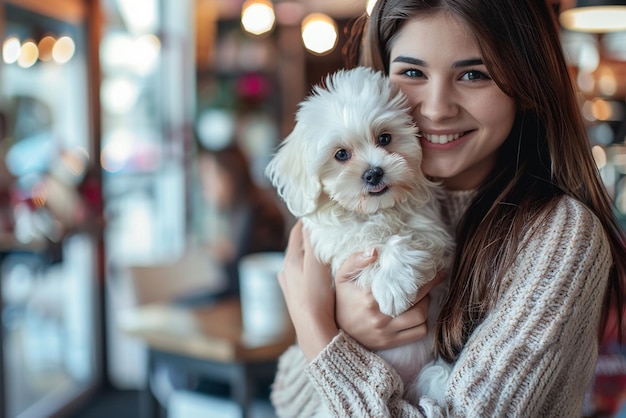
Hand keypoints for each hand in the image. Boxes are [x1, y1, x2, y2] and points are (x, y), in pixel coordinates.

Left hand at [277, 220, 338, 359]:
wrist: (313, 330)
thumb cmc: (314, 298)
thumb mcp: (316, 266)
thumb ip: (316, 244)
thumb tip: (315, 221)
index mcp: (290, 259)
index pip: (299, 230)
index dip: (310, 219)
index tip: (324, 211)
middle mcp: (287, 269)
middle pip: (300, 243)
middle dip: (312, 232)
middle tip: (330, 224)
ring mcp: (291, 282)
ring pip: (303, 257)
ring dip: (313, 249)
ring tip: (329, 242)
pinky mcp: (298, 293)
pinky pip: (305, 271)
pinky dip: (314, 264)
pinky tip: (325, 267)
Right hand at [335, 252, 444, 350]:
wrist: (336, 331)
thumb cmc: (342, 300)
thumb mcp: (342, 277)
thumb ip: (355, 261)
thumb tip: (375, 251)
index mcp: (369, 297)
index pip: (404, 284)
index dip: (422, 276)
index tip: (433, 268)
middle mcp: (379, 315)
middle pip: (417, 300)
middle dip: (430, 287)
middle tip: (436, 278)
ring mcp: (386, 331)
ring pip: (420, 317)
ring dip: (426, 305)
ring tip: (423, 296)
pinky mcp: (390, 342)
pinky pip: (418, 332)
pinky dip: (423, 323)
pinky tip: (419, 313)